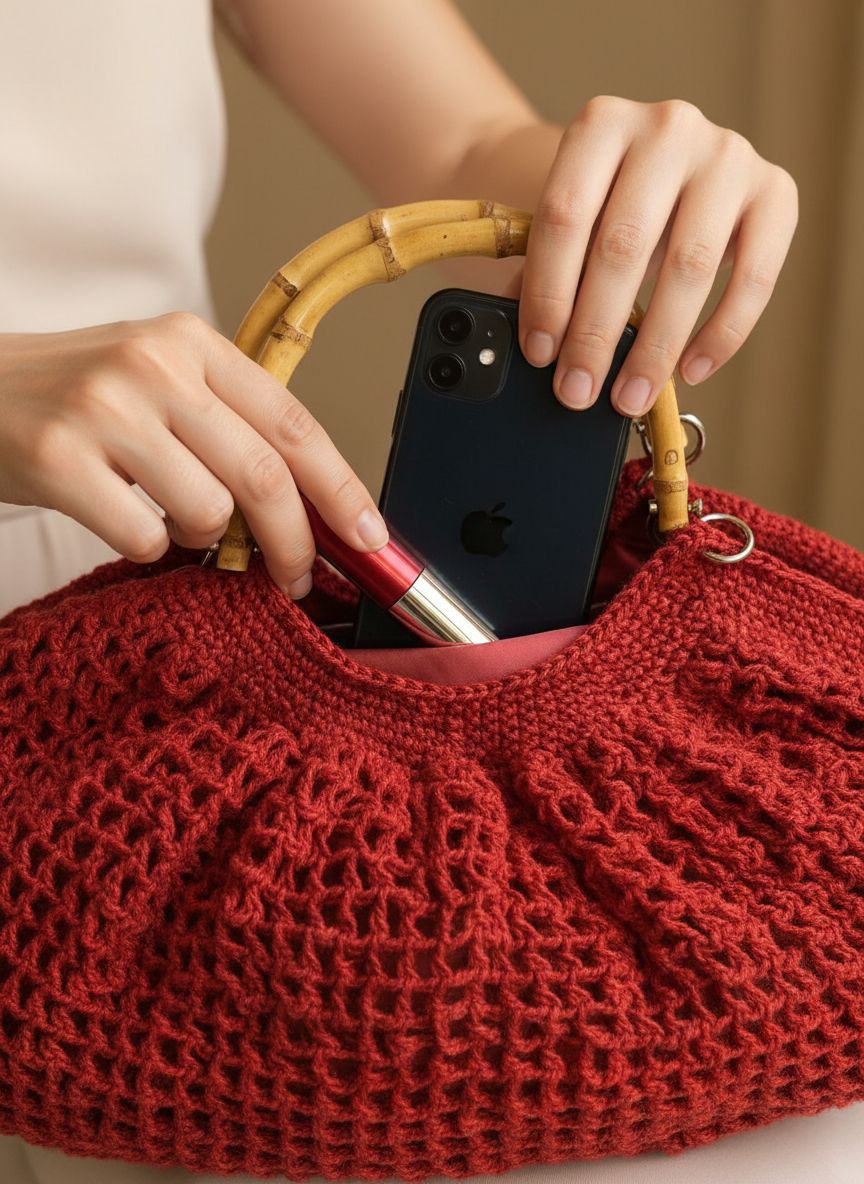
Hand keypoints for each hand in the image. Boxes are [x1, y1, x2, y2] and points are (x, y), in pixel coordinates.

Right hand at [0, 314, 387, 597]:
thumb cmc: (75, 395)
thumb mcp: (158, 380)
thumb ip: (228, 425)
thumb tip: (311, 505)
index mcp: (192, 343)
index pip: (294, 422)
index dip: (342, 488)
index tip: (371, 537)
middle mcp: (155, 366)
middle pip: (264, 476)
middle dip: (293, 542)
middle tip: (296, 576)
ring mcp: (106, 410)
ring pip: (208, 512)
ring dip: (202, 538)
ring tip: (166, 515)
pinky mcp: (60, 459)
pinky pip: (145, 538)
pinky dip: (146, 546)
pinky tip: (121, 517)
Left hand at [517, 97, 797, 414]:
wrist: (661, 165)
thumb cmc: (606, 205)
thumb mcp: (570, 224)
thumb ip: (547, 270)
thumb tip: (541, 345)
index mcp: (600, 124)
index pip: (565, 216)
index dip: (548, 293)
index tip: (541, 352)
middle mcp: (667, 127)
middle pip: (623, 245)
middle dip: (596, 333)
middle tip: (578, 391)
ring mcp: (726, 155)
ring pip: (689, 266)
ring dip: (655, 346)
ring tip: (630, 395)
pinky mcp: (774, 190)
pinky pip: (754, 276)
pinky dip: (722, 334)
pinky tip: (691, 370)